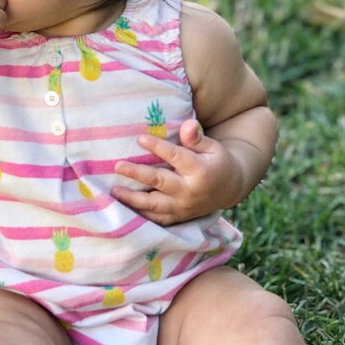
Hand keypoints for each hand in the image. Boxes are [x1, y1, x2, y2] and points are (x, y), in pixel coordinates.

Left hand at [112, 119, 243, 224]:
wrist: (230, 189)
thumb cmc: (216, 162)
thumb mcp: (212, 147)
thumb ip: (196, 138)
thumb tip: (188, 124)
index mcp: (200, 171)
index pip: (176, 157)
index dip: (157, 147)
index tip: (140, 138)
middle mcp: (190, 191)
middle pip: (160, 182)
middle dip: (137, 174)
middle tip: (118, 165)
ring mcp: (183, 207)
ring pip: (154, 205)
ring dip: (133, 199)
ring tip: (114, 190)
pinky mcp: (178, 217)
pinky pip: (156, 219)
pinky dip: (140, 214)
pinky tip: (123, 207)